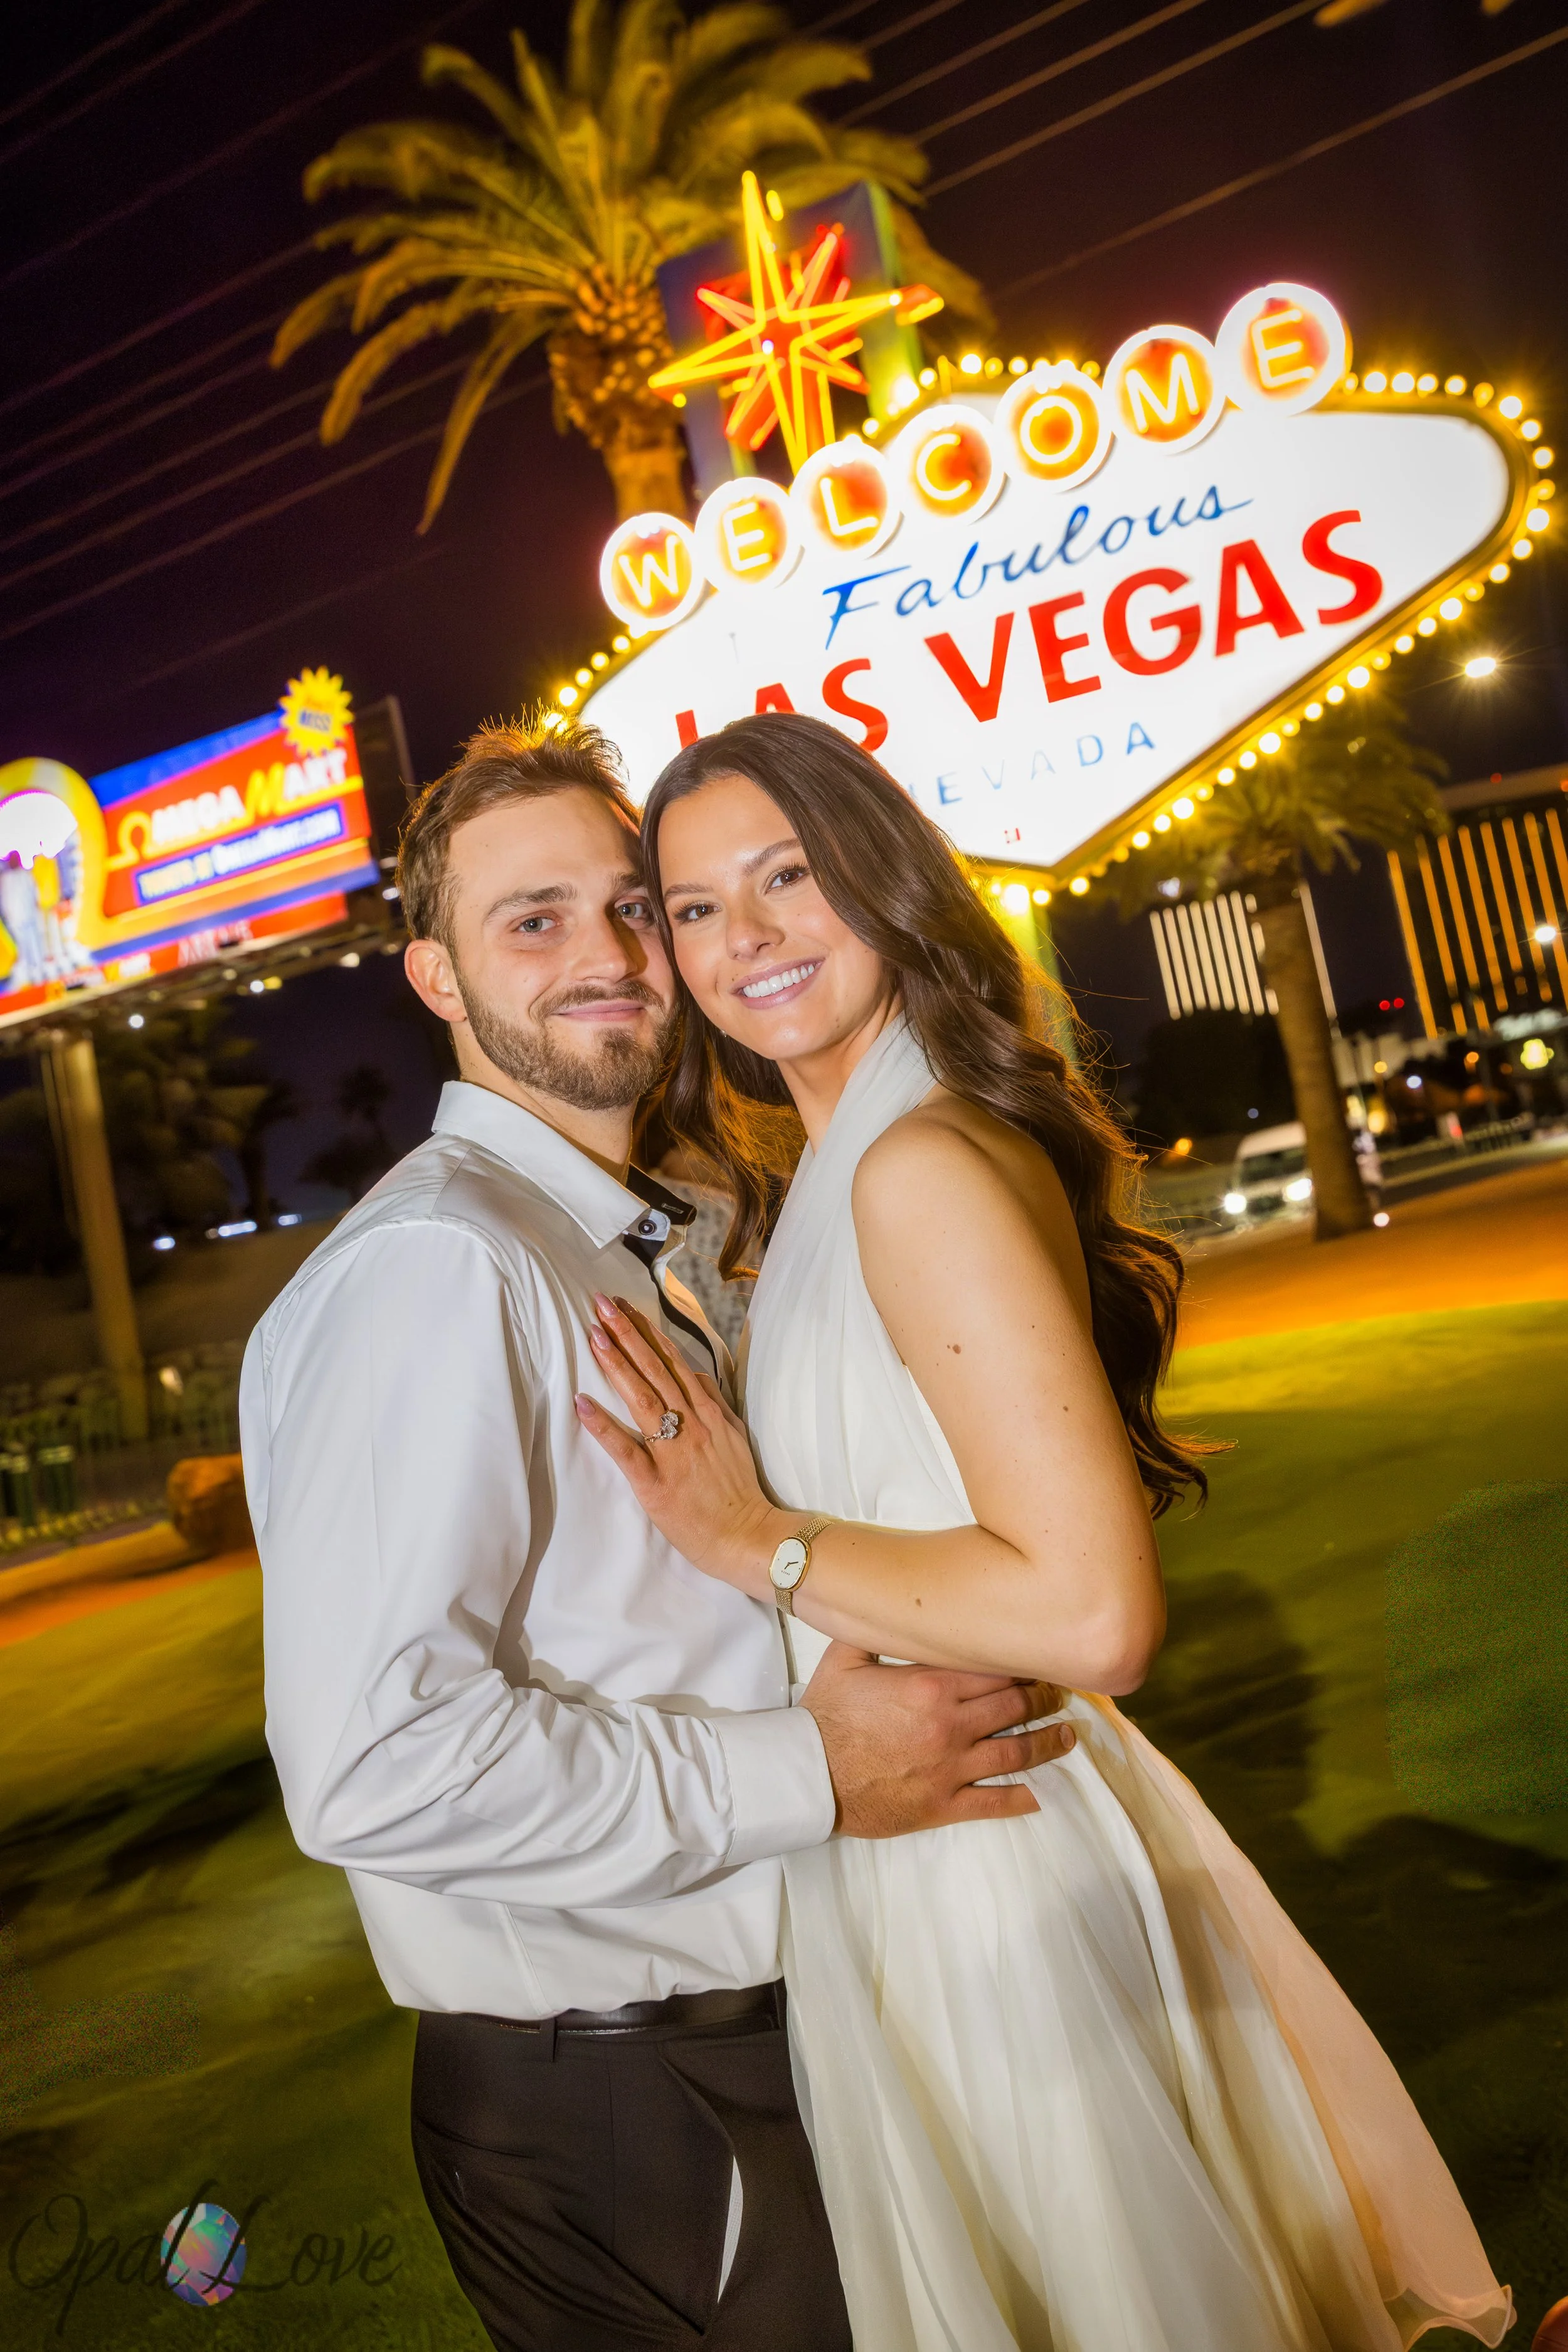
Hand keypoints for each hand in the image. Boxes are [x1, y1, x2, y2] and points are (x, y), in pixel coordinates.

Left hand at [574, 1295, 786, 1594]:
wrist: (748, 1536)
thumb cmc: (739, 1491)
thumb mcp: (735, 1437)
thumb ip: (714, 1404)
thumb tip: (695, 1375)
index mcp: (708, 1413)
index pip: (674, 1362)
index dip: (648, 1333)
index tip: (626, 1307)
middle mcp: (691, 1424)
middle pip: (655, 1370)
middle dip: (627, 1333)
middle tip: (601, 1303)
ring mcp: (673, 1451)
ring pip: (642, 1397)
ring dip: (617, 1364)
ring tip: (595, 1335)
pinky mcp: (655, 1482)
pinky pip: (625, 1448)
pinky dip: (603, 1424)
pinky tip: (582, 1402)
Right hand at [800, 1642, 1074, 1836]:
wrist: (807, 1775)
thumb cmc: (825, 1715)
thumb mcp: (846, 1658)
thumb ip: (878, 1630)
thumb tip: (892, 1602)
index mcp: (932, 1686)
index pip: (996, 1668)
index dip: (1025, 1662)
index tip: (1042, 1657)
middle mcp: (950, 1725)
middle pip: (1015, 1706)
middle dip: (1045, 1697)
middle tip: (1063, 1692)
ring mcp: (951, 1768)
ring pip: (1017, 1753)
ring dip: (1049, 1743)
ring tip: (1068, 1736)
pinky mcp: (943, 1805)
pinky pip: (994, 1803)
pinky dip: (1023, 1799)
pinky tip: (1042, 1795)